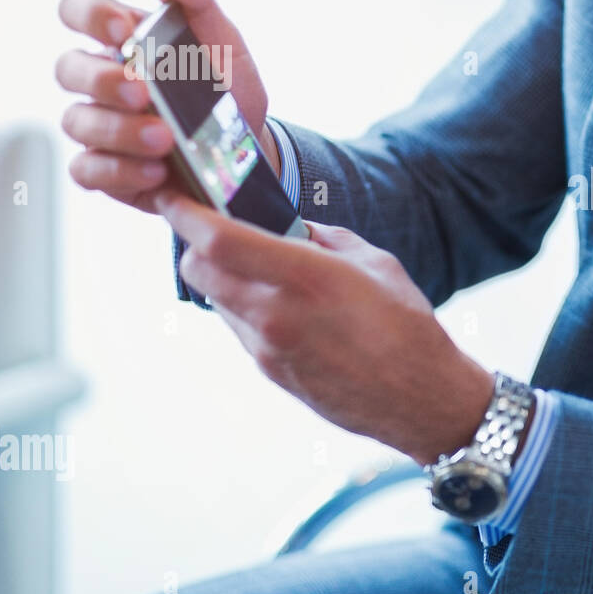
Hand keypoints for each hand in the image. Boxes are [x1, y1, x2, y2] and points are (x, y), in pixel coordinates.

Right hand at [56, 0, 277, 213]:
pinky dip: (120, 173)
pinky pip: (89, 171)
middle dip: (101, 81)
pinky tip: (157, 172)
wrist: (249, 150)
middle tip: (142, 92)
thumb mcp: (222, 38)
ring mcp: (100, 125)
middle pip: (68, 70)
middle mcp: (100, 81)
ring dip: (118, 131)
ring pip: (78, 123)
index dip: (89, 15)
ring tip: (164, 139)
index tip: (123, 29)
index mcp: (120, 39)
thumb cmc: (226, 86)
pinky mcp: (108, 170)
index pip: (77, 9)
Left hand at [153, 187, 496, 463]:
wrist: (420, 398)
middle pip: (198, 269)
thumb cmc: (407, 325)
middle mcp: (276, 313)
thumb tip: (294, 229)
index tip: (172, 195)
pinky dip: (246, 309)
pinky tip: (282, 308)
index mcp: (305, 276)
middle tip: (212, 231)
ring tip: (261, 272)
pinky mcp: (270, 371)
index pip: (218, 240)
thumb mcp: (375, 264)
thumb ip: (325, 240)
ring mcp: (268, 347)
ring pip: (216, 300)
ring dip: (224, 279)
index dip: (184, 213)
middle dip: (196, 245)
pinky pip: (239, 329)